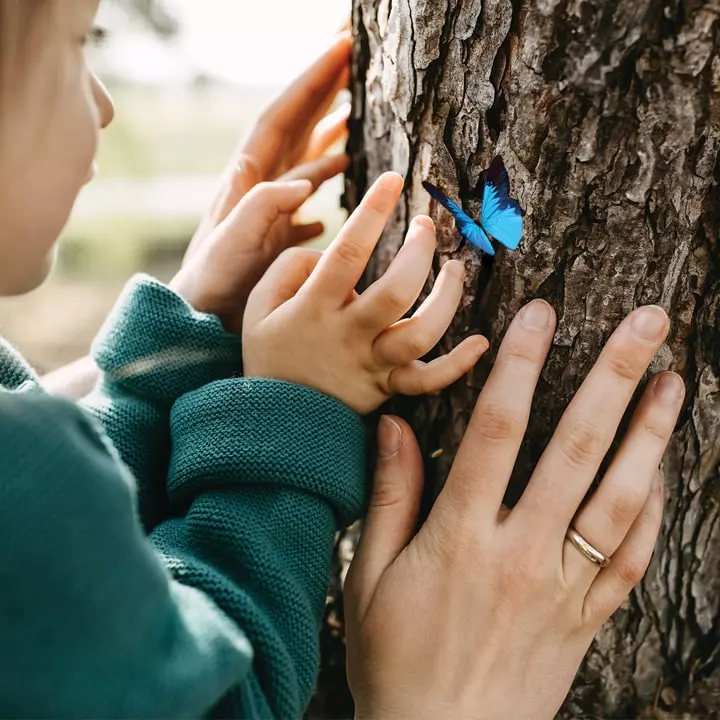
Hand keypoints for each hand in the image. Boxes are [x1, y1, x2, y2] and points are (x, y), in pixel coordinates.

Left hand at [173, 33, 351, 324]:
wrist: (199, 316)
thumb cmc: (212, 283)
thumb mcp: (233, 242)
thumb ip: (264, 207)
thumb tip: (304, 181)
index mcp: (249, 178)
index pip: (283, 115)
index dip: (312, 81)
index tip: (342, 46)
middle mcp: (260, 185)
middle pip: (296, 125)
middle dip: (323, 90)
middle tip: (353, 57)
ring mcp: (270, 209)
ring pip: (305, 159)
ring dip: (329, 134)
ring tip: (355, 114)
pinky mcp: (277, 234)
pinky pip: (306, 202)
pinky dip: (324, 189)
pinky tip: (338, 189)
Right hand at [242, 173, 488, 413]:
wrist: (275, 421)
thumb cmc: (269, 354)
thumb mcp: (257, 306)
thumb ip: (288, 268)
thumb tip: (327, 253)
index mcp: (314, 308)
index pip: (348, 252)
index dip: (372, 211)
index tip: (393, 179)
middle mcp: (348, 335)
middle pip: (396, 290)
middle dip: (419, 251)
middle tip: (426, 225)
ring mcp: (371, 364)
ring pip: (421, 332)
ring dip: (448, 298)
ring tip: (456, 268)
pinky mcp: (387, 387)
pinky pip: (427, 381)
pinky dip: (458, 365)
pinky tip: (481, 343)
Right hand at [345, 302, 683, 718]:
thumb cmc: (396, 662)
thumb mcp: (370, 577)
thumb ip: (389, 496)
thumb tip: (395, 427)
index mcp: (461, 536)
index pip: (497, 429)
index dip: (519, 364)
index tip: (539, 315)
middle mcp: (522, 552)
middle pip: (576, 447)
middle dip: (613, 376)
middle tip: (646, 323)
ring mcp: (563, 586)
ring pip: (620, 497)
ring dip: (650, 434)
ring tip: (672, 380)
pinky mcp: (588, 618)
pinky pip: (632, 557)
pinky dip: (655, 509)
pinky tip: (665, 469)